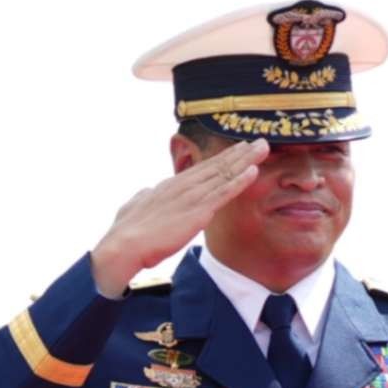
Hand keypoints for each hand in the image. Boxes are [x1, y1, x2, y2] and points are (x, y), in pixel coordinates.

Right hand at [91, 141, 273, 296]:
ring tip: (263, 147)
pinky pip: (223, 193)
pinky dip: (239, 181)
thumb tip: (148, 191)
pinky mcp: (197, 211)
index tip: (239, 148)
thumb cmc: (127, 231)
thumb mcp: (137, 206)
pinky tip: (253, 171)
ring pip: (224, 174)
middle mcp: (183, 186)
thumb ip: (146, 197)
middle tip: (261, 141)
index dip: (223, 158)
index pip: (202, 168)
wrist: (124, 246)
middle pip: (217, 165)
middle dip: (240, 153)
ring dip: (245, 160)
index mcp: (171, 185)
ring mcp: (191, 197)